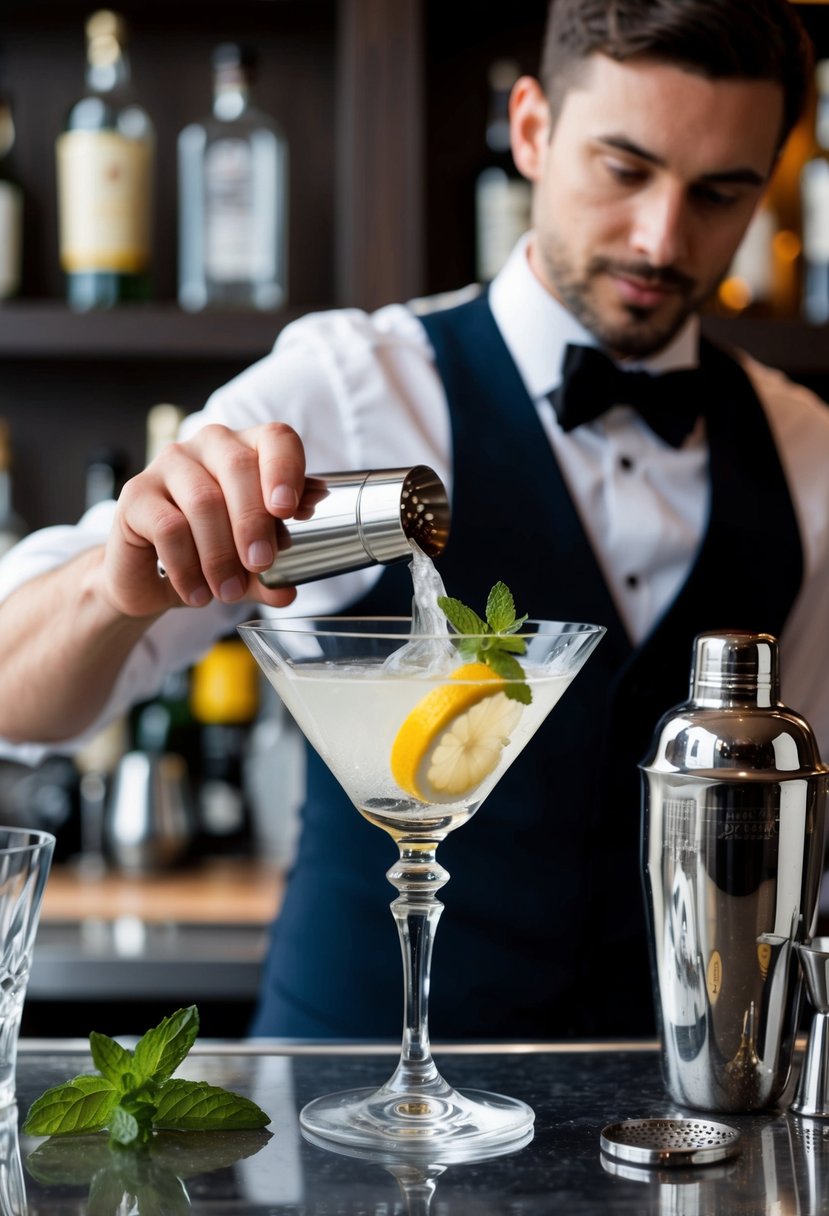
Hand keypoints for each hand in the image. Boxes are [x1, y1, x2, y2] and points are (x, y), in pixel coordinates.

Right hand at [101, 422, 306, 616]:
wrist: (150, 577)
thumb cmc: (209, 555)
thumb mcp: (252, 567)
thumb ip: (274, 574)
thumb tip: (287, 590)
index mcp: (249, 450)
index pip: (276, 439)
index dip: (286, 470)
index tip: (288, 511)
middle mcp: (210, 445)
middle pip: (239, 467)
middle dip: (254, 522)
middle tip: (261, 564)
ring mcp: (169, 463)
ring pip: (204, 500)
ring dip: (221, 554)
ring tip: (229, 591)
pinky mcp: (136, 492)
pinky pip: (169, 527)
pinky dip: (187, 567)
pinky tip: (196, 593)